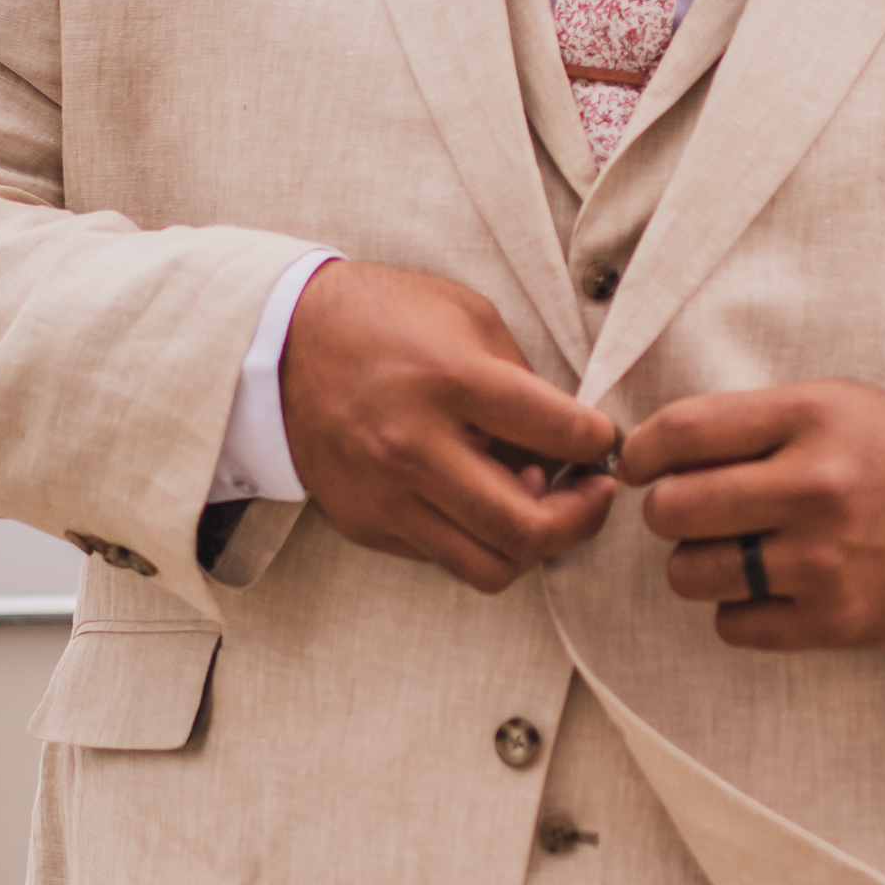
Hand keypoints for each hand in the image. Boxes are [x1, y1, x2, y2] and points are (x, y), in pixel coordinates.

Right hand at [279, 261, 617, 592]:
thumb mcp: (467, 317)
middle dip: (584, 518)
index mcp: (451, 382)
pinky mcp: (366, 524)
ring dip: (532, 545)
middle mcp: (415, 448)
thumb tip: (571, 444)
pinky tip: (478, 500)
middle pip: (529, 529)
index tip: (602, 439)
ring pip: (490, 567)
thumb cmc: (384, 320)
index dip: (602, 441)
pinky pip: (444, 557)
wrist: (282, 343)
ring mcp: (386, 496)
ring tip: (539, 506)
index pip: (563, 434)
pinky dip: (476, 538)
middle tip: (595, 494)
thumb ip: (524, 382)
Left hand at [620, 380, 884, 650]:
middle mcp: (818, 488)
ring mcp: (827, 560)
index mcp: (810, 419)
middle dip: (667, 511)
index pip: (683, 432)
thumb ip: (740, 421)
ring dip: (697, 564)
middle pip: (674, 508)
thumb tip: (643, 454)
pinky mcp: (835, 620)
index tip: (639, 465)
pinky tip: (770, 587)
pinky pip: (732, 625)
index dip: (641, 452)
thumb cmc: (879, 455)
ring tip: (735, 550)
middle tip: (691, 512)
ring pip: (691, 574)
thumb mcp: (822, 406)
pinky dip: (738, 609)